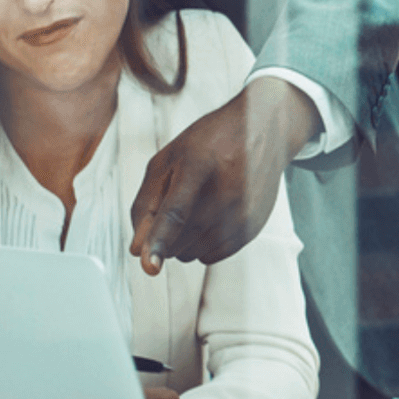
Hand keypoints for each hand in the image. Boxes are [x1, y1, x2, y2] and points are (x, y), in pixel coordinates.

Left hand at [129, 75, 319, 273]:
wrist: (262, 132)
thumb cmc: (210, 143)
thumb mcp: (167, 159)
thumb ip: (146, 202)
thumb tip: (136, 248)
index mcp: (198, 166)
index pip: (176, 211)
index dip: (159, 239)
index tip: (150, 266)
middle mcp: (225, 193)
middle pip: (178, 240)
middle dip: (163, 234)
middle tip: (177, 201)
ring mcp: (241, 214)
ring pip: (190, 254)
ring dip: (183, 240)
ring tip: (198, 204)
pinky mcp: (251, 229)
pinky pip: (210, 257)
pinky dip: (202, 244)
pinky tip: (211, 215)